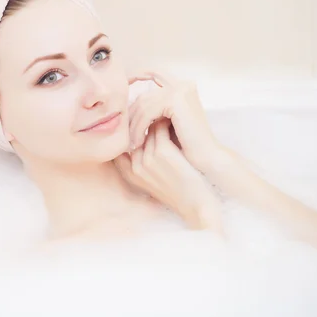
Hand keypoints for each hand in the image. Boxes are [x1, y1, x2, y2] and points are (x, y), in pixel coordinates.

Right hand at [115, 119, 222, 233]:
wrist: (198, 204)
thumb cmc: (179, 190)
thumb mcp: (154, 179)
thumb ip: (144, 162)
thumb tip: (143, 137)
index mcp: (130, 173)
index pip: (119, 146)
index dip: (128, 131)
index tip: (137, 123)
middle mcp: (136, 165)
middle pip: (135, 132)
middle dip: (145, 121)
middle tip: (155, 112)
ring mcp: (148, 158)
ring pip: (148, 127)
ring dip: (157, 119)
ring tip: (166, 114)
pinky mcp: (162, 152)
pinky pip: (160, 127)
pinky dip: (168, 121)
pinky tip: (177, 121)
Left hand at [128, 71, 220, 172]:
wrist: (205, 160)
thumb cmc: (185, 147)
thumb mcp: (165, 124)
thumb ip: (153, 111)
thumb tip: (126, 107)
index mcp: (182, 87)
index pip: (154, 74)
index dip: (137, 76)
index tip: (122, 89)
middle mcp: (183, 85)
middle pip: (145, 95)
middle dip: (132, 114)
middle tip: (123, 134)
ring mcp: (181, 90)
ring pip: (144, 104)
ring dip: (134, 126)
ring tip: (130, 144)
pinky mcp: (176, 99)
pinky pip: (148, 111)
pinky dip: (139, 127)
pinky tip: (137, 142)